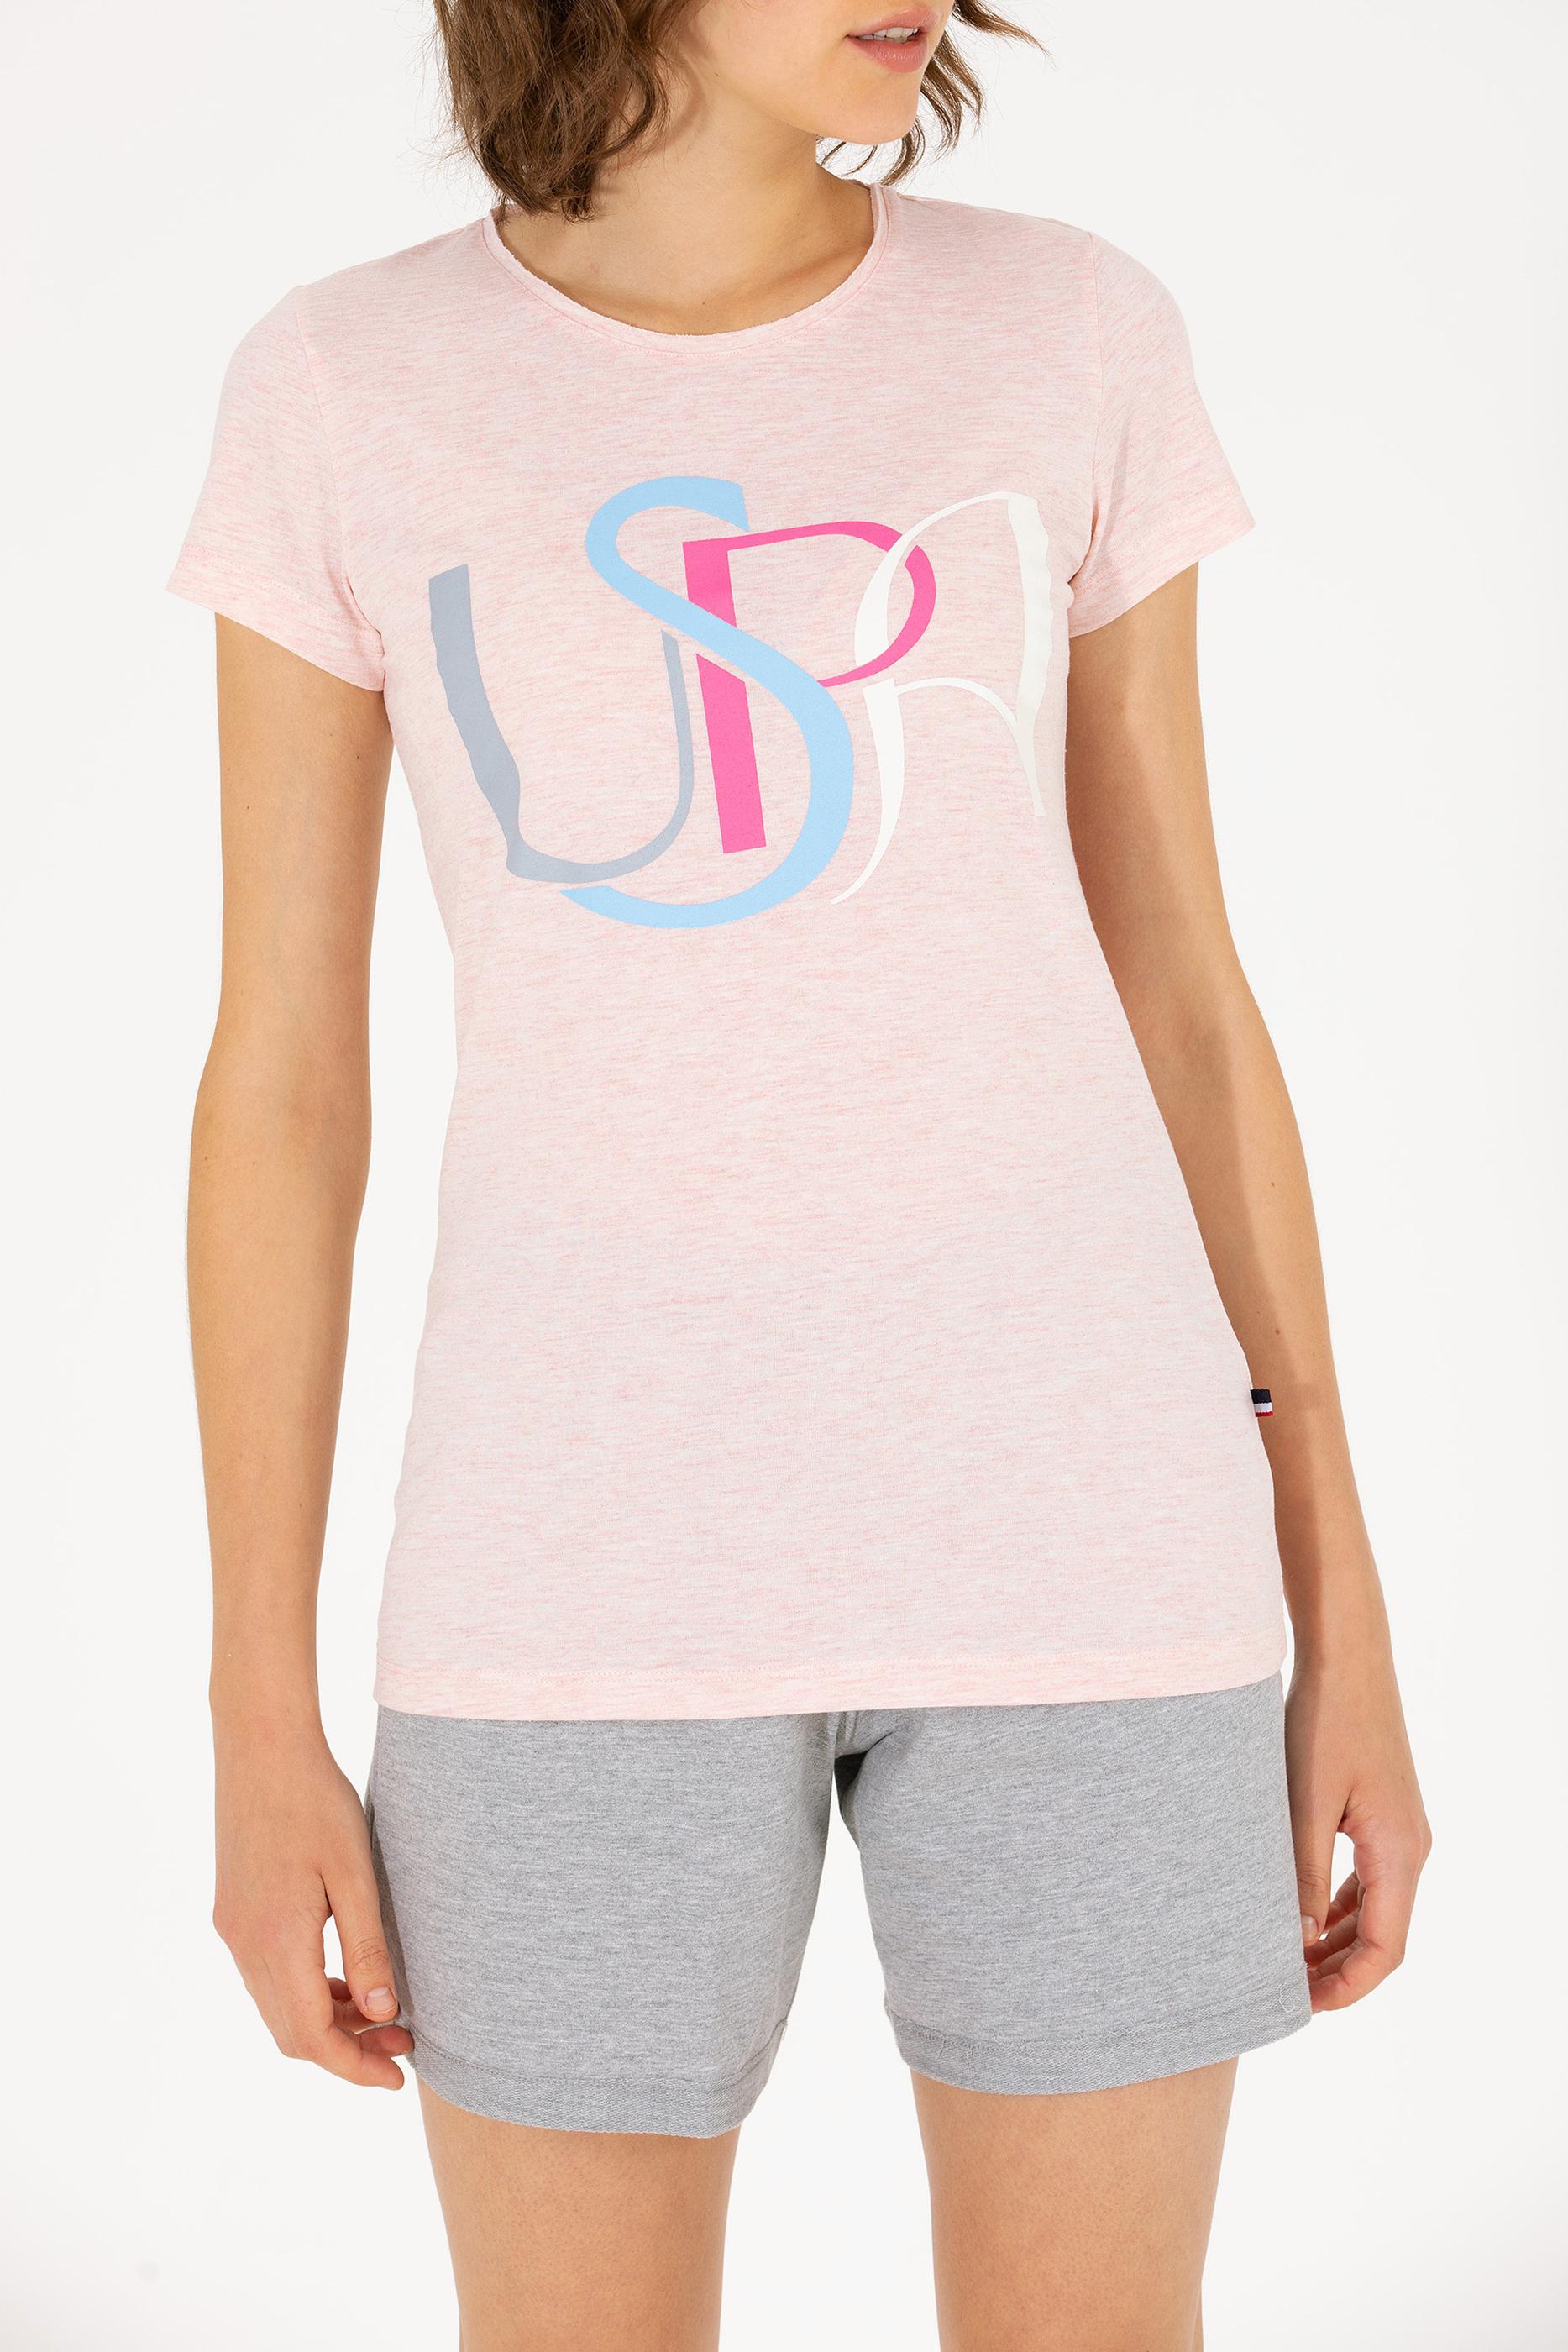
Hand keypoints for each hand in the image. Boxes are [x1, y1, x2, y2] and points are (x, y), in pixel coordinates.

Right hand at [212, 1722, 412, 2087]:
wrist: (260, 1745)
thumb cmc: (316, 1800)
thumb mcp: (355, 1873)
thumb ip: (367, 1946)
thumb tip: (384, 2015)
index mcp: (276, 1940)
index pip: (311, 2037)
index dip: (355, 2067)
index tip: (398, 2079)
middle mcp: (245, 1944)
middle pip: (291, 2032)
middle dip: (347, 2051)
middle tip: (404, 2046)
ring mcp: (233, 1928)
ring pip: (278, 2006)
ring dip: (327, 2021)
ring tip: (385, 2016)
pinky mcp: (233, 1911)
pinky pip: (268, 1975)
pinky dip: (307, 1991)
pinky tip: (346, 1979)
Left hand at [1285, 1642, 1430, 2012]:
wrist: (1348, 1654)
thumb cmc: (1324, 1720)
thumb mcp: (1305, 1800)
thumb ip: (1298, 1873)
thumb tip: (1292, 1942)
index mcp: (1399, 1852)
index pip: (1384, 1949)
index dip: (1347, 1988)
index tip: (1301, 2007)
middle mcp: (1410, 1848)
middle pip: (1382, 1936)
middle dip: (1337, 1972)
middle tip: (1284, 1993)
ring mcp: (1400, 1830)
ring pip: (1374, 1909)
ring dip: (1335, 1941)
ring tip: (1285, 1963)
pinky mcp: (1383, 1813)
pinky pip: (1367, 1878)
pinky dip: (1337, 1906)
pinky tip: (1300, 1915)